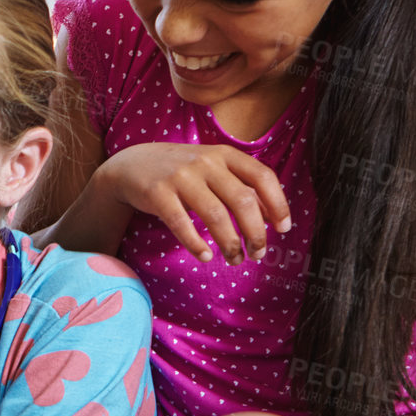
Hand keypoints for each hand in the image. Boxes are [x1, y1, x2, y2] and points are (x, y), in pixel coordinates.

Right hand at [96, 142, 288, 263]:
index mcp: (225, 154)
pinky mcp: (158, 192)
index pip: (262, 176)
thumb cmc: (182, 172)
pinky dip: (195, 244)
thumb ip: (241, 187)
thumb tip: (271, 216)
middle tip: (257, 254)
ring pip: (215, 215)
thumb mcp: (213, 170)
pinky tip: (205, 256)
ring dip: (229, 244)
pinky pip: (181, 223)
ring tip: (234, 260)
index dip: (277, 204)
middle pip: (242, 200)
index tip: (283, 229)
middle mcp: (206, 162)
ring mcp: (181, 176)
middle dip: (254, 233)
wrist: (132, 164)